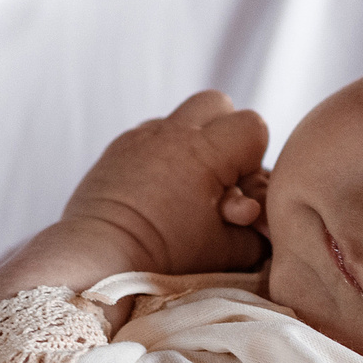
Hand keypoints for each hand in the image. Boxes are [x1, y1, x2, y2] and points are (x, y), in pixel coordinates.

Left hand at [60, 89, 269, 274]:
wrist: (100, 260)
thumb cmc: (167, 257)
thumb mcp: (229, 249)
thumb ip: (258, 229)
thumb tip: (261, 216)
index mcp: (204, 151)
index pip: (253, 125)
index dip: (254, 158)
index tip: (240, 190)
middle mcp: (171, 133)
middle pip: (217, 103)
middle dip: (226, 134)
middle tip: (219, 177)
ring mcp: (140, 137)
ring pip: (181, 117)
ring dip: (192, 143)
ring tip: (187, 186)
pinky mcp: (117, 149)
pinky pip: (150, 135)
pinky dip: (162, 153)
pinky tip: (158, 190)